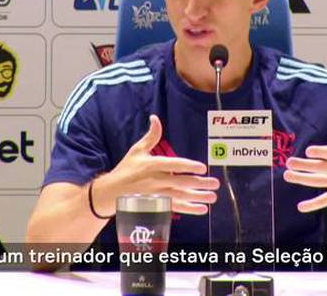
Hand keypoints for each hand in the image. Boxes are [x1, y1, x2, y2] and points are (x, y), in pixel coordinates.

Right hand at [93, 115, 219, 215]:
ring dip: (198, 197)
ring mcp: (156, 195)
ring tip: (213, 197)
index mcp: (152, 165)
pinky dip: (189, 209)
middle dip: (199, 183)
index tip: (203, 168)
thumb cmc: (126, 170)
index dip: (188, 166)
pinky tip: (202, 209)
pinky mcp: (156, 206)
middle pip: (181, 182)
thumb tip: (155, 118)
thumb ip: (151, 136)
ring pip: (181, 197)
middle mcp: (155, 181)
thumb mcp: (137, 151)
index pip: (173, 165)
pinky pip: (176, 208)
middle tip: (215, 183)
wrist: (111, 193)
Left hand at [283, 109, 326, 214]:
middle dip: (305, 165)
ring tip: (288, 176)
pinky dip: (313, 204)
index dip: (322, 153)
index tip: (309, 151)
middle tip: (289, 162)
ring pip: (319, 182)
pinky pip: (325, 201)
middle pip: (322, 167)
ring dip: (302, 179)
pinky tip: (301, 206)